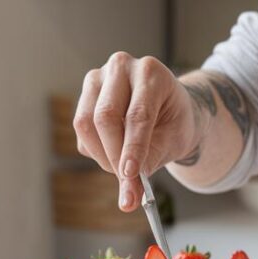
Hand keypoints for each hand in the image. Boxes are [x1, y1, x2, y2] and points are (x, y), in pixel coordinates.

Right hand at [73, 52, 202, 211]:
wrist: (169, 108)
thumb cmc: (174, 122)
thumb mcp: (174, 140)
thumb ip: (152, 160)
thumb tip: (130, 192)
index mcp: (151, 72)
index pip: (138, 114)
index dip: (133, 148)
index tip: (130, 175)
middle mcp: (121, 67)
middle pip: (105, 116)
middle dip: (115, 156)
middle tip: (127, 183)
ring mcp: (98, 79)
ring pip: (86, 124)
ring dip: (103, 156)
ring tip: (123, 170)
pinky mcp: (85, 96)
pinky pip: (83, 133)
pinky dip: (97, 152)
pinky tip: (116, 153)